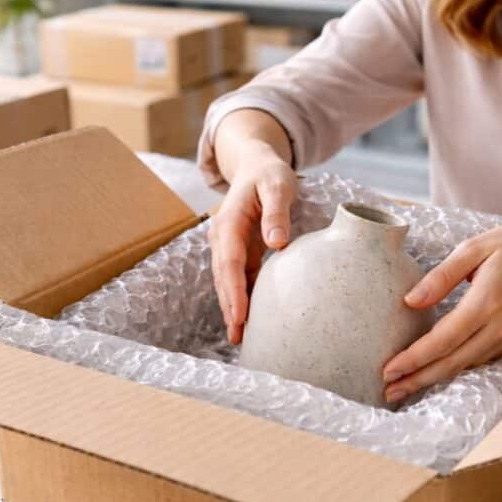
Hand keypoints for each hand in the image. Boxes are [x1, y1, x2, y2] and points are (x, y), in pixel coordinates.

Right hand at [208, 146, 297, 343]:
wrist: (256, 165)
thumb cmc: (269, 174)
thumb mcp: (278, 185)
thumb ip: (277, 212)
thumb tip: (277, 243)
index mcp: (229, 222)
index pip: (230, 262)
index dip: (233, 290)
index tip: (239, 315)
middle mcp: (223, 237)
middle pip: (224, 277)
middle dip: (229, 307)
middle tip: (238, 336)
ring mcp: (229, 245)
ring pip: (227, 281)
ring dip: (232, 307)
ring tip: (239, 337)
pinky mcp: (239, 251)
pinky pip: (238, 277)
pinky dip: (241, 298)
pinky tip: (247, 318)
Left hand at [380, 221, 501, 402]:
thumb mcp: (475, 248)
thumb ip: (441, 276)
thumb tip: (411, 301)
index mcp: (487, 301)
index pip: (443, 340)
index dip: (414, 359)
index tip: (388, 371)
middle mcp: (501, 326)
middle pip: (452, 363)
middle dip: (417, 380)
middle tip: (388, 392)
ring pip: (466, 366)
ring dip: (433, 378)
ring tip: (404, 386)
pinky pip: (480, 360)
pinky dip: (455, 368)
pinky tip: (435, 370)